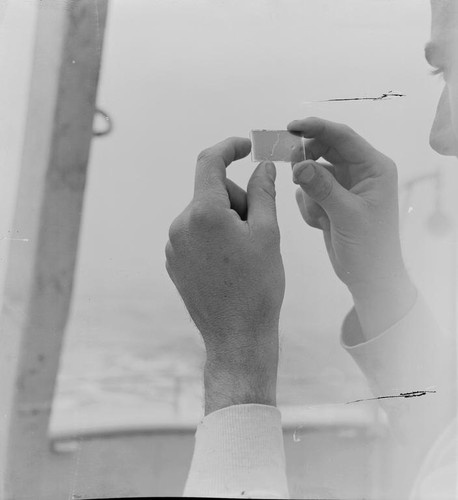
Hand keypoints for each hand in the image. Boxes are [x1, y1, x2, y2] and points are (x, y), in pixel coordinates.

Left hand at [165, 137, 284, 413]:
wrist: (236, 334)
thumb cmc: (258, 286)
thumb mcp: (268, 234)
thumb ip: (263, 192)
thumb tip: (262, 165)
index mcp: (204, 214)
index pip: (210, 163)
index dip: (229, 148)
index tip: (245, 146)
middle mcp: (181, 225)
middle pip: (212, 192)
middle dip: (238, 200)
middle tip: (259, 229)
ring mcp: (174, 245)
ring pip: (204, 214)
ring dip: (227, 220)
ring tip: (245, 253)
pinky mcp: (174, 261)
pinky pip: (195, 234)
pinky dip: (214, 236)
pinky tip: (230, 264)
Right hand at [287, 117, 415, 338]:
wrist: (368, 278)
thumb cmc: (369, 247)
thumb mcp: (347, 215)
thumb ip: (323, 187)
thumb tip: (298, 165)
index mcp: (373, 168)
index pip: (343, 137)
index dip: (316, 128)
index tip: (291, 127)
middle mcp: (359, 173)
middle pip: (325, 150)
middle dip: (307, 159)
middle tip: (290, 169)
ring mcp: (343, 187)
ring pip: (313, 172)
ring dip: (309, 191)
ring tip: (319, 213)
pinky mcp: (331, 202)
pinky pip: (309, 192)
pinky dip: (309, 206)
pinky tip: (321, 223)